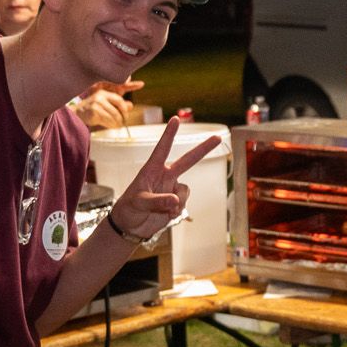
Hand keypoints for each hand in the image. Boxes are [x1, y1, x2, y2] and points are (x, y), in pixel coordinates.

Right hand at [70, 80, 142, 131]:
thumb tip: (130, 105)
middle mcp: (100, 95)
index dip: (128, 95)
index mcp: (104, 92)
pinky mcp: (94, 111)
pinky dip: (112, 125)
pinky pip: (108, 120)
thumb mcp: (106, 104)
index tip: (139, 89)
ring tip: (117, 125)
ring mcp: (96, 103)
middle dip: (124, 115)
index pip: (119, 95)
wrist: (77, 114)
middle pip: (119, 105)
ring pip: (115, 115)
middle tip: (124, 121)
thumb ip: (118, 104)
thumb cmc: (93, 109)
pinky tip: (111, 126)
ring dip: (118, 123)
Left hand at [107, 122, 220, 240]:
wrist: (130, 227)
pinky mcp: (176, 202)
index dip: (169, 134)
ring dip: (178, 201)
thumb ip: (158, 201)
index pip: (162, 149)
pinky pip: (183, 203)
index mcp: (152, 170)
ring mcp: (171, 188)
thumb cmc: (128, 208)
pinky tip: (168, 216)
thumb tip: (176, 201)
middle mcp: (164, 176)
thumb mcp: (139, 203)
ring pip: (185, 190)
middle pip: (187, 160)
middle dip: (203, 149)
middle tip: (218, 136)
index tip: (176, 119)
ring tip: (166, 211)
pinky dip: (178, 210)